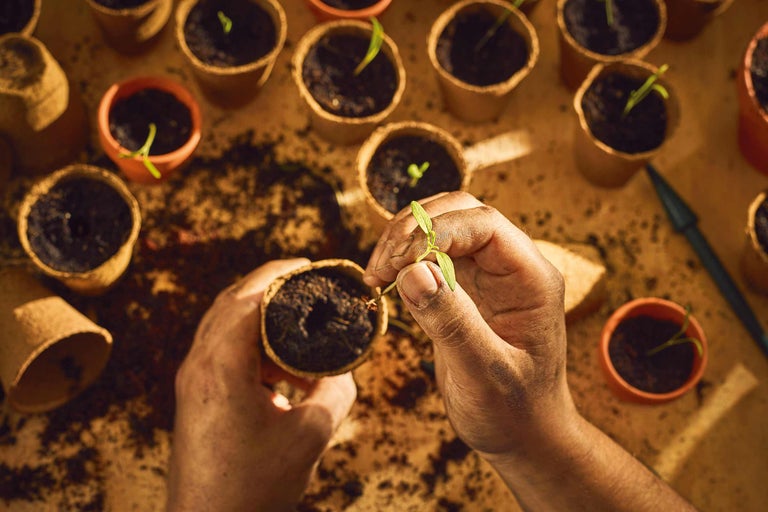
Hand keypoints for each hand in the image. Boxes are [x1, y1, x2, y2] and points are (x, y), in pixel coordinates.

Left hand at [167, 259, 356, 511]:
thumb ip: (335, 392)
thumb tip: (343, 369)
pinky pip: (221, 350)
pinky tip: (281, 365)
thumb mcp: (310, 436)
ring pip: (223, 325)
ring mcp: (192, 381)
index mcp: (221, 367)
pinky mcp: (195, 396)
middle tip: (308, 285)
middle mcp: (198, 366)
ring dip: (259, 316)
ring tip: (299, 326)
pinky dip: (251, 343)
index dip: (280, 275)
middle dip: (270, 287)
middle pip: (230, 303)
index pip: (247, 298)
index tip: (310, 267)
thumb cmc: (253, 487)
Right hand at [365, 193, 696, 510]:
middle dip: (414, 229)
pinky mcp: (466, 287)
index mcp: (531, 279)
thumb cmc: (514, 411)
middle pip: (460, 212)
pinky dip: (404, 260)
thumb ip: (452, 322)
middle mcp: (511, 266)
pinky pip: (432, 254)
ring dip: (403, 240)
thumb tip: (413, 271)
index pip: (483, 224)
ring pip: (442, 226)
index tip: (398, 262)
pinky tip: (385, 282)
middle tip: (381, 267)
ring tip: (377, 275)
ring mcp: (488, 274)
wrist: (523, 436)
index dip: (436, 231)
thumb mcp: (483, 373)